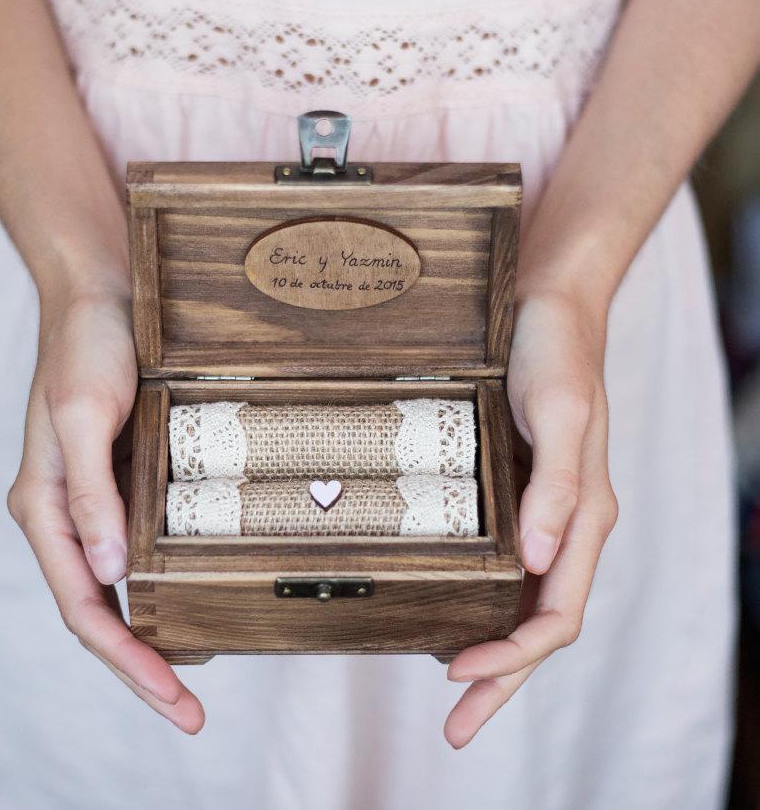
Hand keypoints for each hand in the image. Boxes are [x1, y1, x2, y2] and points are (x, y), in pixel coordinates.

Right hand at [7, 289, 203, 732]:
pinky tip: (190, 597)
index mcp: (44, 508)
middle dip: (142, 666)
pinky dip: (161, 585)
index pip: (82, 607)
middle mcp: (67, 514)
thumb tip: (108, 576)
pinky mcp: (125, 480)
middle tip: (190, 713)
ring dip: (152, 633)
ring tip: (194, 675)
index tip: (175, 700)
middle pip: (99, 610)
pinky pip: (137, 548)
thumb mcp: (84, 418)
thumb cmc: (87, 348)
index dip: (127, 660)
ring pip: (118, 587)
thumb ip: (91, 497)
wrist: (101, 296)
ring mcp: (96, 500)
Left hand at [444, 291, 617, 746]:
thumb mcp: (560, 415)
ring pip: (524, 604)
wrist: (550, 310)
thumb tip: (536, 560)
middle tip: (456, 730)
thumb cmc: (557, 356)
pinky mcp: (521, 495)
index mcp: (587, 519)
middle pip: (540, 626)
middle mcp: (568, 527)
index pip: (557, 614)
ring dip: (493, 652)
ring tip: (453, 689)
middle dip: (502, 682)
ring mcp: (545, 515)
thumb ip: (558, 489)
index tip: (460, 675)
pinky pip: (509, 569)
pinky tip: (455, 611)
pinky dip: (487, 605)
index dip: (513, 656)